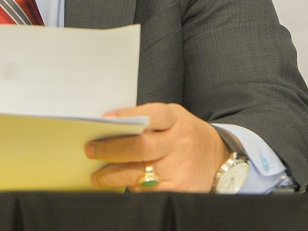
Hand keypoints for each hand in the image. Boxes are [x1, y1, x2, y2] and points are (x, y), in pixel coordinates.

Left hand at [85, 103, 228, 191]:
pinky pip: (149, 191)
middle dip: (110, 150)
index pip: (151, 115)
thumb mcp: (171, 117)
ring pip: (139, 174)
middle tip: (90, 151)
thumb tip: (109, 125)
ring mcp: (180, 168)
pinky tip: (121, 185)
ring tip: (98, 177)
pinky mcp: (181, 189)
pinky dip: (132, 187)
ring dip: (114, 176)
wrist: (217, 156)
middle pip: (140, 148)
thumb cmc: (183, 132)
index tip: (106, 118)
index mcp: (175, 119)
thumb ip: (146, 118)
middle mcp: (178, 142)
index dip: (128, 116)